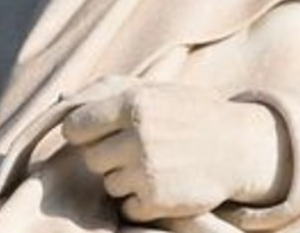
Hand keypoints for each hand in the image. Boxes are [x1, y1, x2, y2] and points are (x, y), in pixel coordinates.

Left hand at [62, 77, 289, 224]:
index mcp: (133, 104)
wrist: (239, 146)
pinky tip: (163, 184)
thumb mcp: (153, 91)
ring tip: (156, 165)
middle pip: (91, 159)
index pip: (75, 127)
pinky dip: (141, 202)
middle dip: (108, 157)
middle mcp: (137, 136)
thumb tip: (61, 97)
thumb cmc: (189, 113)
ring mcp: (147, 170)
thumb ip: (106, 92)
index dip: (83, 132)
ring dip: (126, 180)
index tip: (98, 134)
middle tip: (136, 150)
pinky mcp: (158, 200)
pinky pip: (128, 207)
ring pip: (109, 184)